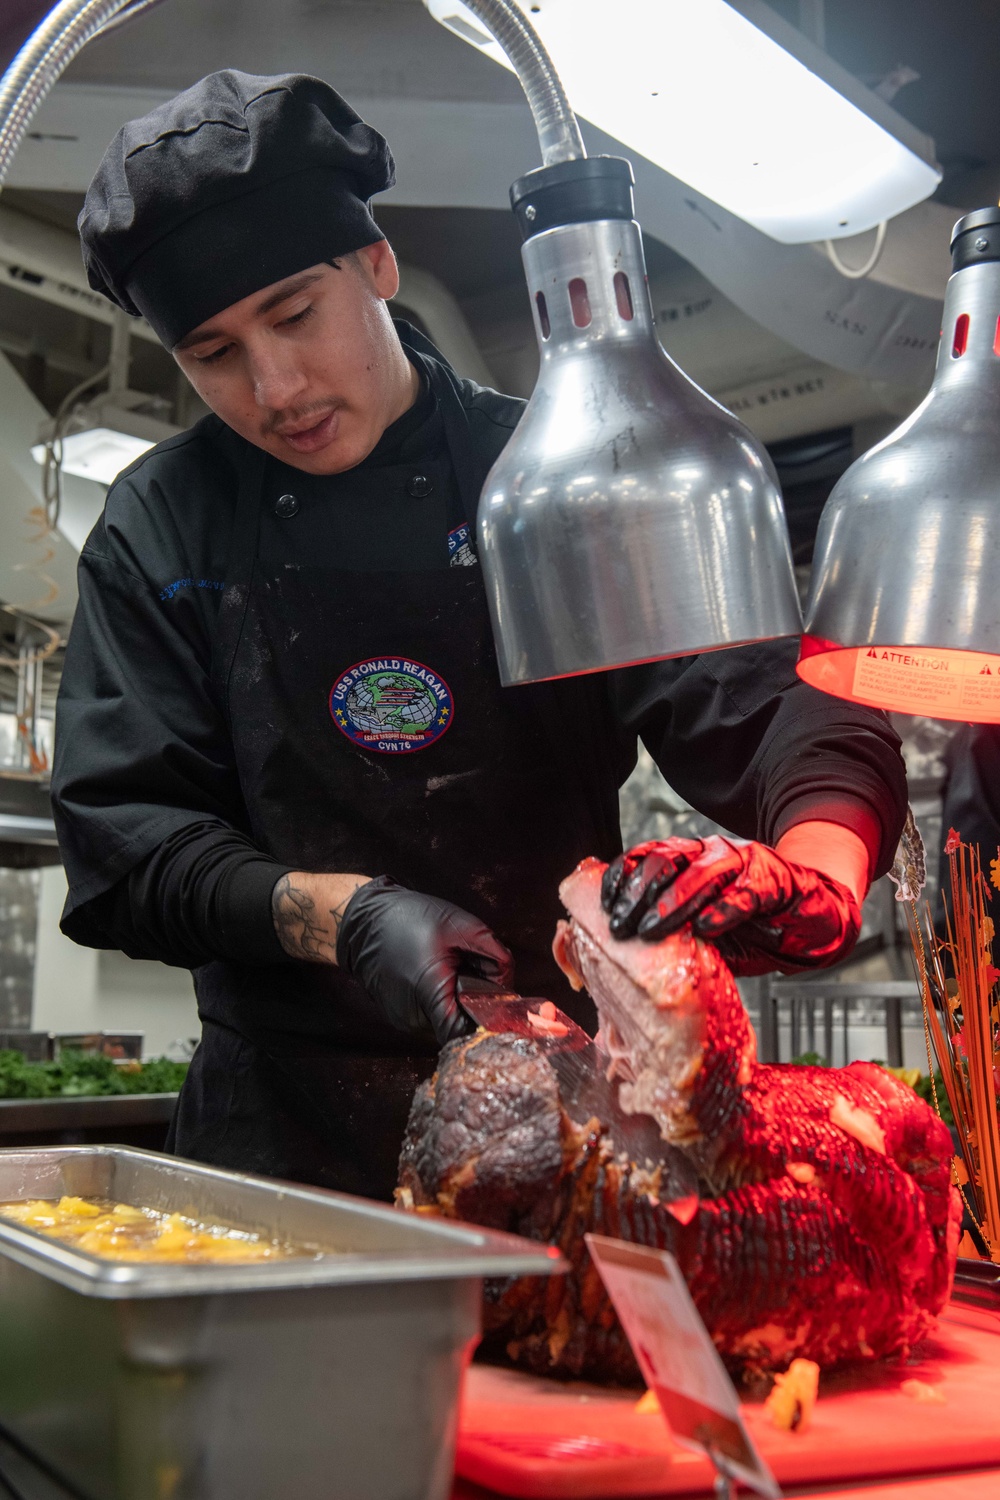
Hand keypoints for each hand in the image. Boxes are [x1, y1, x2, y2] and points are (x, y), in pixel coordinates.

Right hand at [336, 877, 513, 1043]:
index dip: (486, 1023)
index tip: (498, 1005)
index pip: (464, 1033)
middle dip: (473, 1004)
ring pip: (443, 1021)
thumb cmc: (408, 917)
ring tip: (450, 969)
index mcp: (430, 992)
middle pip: (457, 1026)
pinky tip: (434, 974)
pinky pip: (428, 1015)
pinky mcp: (397, 1014)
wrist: (363, 918)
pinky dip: (438, 1000)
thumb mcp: (462, 925)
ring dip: (455, 1002)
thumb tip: (510, 983)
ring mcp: (402, 1017)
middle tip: (473, 973)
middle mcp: (413, 1014)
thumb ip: (495, 954)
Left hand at [600, 836, 860, 975]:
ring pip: (701, 871)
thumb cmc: (752, 926)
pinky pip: (744, 893)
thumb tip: (619, 953)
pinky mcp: (775, 882)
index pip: (645, 857)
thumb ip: (670, 931)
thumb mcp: (700, 929)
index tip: (604, 906)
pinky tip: (705, 927)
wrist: (813, 920)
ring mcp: (745, 863)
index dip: (622, 878)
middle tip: (622, 927)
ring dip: (673, 900)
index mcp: (689, 859)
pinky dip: (722, 909)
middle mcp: (712, 853)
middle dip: (639, 894)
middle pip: (666, 860)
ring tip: (653, 929)